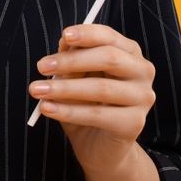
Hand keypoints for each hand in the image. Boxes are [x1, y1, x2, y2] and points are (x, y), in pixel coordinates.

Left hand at [28, 23, 155, 174]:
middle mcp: (142, 72)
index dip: (88, 34)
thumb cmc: (87, 104)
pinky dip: (68, 111)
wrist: (99, 146)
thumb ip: (72, 60)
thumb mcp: (75, 78)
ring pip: (101, 88)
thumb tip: (65, 42)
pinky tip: (47, 108)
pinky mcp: (134, 123)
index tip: (64, 36)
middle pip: (109, 58)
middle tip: (41, 66)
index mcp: (129, 54)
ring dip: (64, 88)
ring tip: (37, 90)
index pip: (110, 37)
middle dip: (71, 61)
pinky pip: (97, 115)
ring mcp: (143, 98)